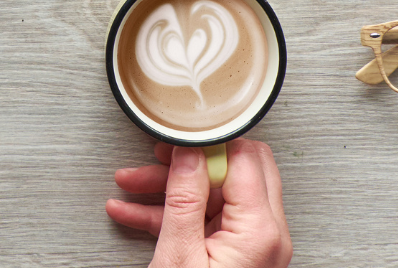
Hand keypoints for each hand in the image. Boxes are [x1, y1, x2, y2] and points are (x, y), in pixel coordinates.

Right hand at [106, 139, 290, 267]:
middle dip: (190, 161)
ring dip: (171, 187)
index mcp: (260, 230)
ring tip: (131, 184)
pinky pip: (208, 220)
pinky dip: (173, 213)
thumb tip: (189, 153)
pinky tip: (136, 211)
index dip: (206, 144)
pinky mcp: (238, 255)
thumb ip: (184, 197)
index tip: (175, 142)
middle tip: (159, 155)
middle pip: (236, 171)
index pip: (243, 159)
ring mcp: (254, 246)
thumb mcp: (179, 254)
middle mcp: (266, 235)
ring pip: (216, 195)